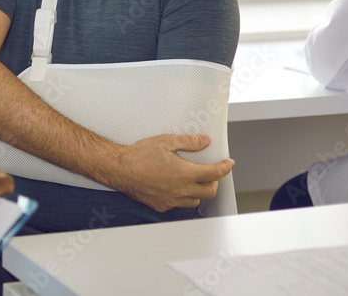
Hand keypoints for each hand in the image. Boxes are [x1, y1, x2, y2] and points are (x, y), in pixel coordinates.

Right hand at [106, 134, 234, 211]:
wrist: (120, 169)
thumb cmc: (139, 156)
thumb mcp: (166, 141)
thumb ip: (189, 142)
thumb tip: (204, 142)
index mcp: (185, 173)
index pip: (214, 173)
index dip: (225, 168)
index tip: (228, 164)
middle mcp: (181, 190)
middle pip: (209, 191)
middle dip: (214, 181)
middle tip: (210, 173)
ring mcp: (171, 200)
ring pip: (195, 200)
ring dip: (199, 191)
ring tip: (193, 180)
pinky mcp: (161, 205)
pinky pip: (179, 204)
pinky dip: (183, 197)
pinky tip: (175, 187)